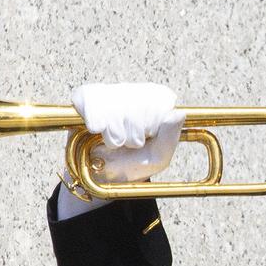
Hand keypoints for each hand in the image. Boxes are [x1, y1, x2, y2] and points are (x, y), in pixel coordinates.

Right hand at [56, 83, 185, 220]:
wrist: (103, 175)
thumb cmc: (134, 162)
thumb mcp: (158, 156)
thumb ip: (171, 136)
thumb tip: (178, 113)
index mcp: (158, 100)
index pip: (158, 102)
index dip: (151, 126)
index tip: (147, 138)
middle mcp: (136, 91)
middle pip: (137, 105)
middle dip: (133, 133)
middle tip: (129, 143)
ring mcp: (111, 91)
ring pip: (115, 106)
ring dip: (115, 132)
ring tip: (115, 141)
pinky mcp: (86, 96)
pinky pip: (92, 102)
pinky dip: (96, 123)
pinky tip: (97, 131)